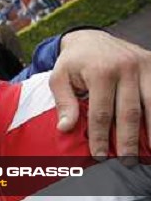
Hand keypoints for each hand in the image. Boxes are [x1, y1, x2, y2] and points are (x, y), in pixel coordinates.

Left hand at [49, 30, 150, 157]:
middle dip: (128, 140)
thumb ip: (64, 102)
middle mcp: (126, 67)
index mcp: (100, 71)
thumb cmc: (72, 62)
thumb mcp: (59, 78)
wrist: (90, 38)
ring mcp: (144, 65)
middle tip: (127, 162)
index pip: (101, 112)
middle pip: (130, 112)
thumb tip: (65, 128)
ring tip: (149, 153)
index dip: (101, 137)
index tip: (100, 156)